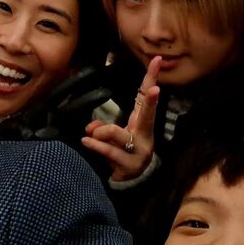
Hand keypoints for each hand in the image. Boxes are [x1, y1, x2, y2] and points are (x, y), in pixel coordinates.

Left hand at [82, 56, 159, 181]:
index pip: (146, 96)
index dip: (151, 78)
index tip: (157, 60)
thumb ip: (101, 129)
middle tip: (156, 90)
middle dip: (151, 101)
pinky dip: (95, 145)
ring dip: (101, 134)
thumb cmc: (121, 152)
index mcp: (142, 123)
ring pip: (117, 134)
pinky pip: (109, 151)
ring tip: (89, 137)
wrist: (131, 183)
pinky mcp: (130, 165)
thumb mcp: (111, 138)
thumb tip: (89, 130)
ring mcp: (140, 151)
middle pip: (148, 116)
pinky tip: (86, 141)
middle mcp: (145, 136)